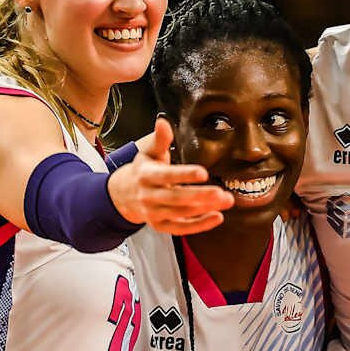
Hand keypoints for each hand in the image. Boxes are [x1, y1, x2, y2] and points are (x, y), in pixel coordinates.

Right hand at [107, 117, 233, 234]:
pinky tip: (217, 217)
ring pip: (181, 213)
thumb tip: (163, 121)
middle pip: (176, 198)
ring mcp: (154, 213)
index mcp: (146, 175)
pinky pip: (181, 228)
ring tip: (226, 201)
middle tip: (221, 193)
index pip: (167, 176)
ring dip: (204, 209)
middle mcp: (149, 196)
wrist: (124, 195)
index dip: (185, 175)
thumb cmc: (143, 170)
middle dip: (199, 196)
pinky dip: (199, 225)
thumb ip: (159, 139)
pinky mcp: (160, 226)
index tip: (203, 173)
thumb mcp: (148, 153)